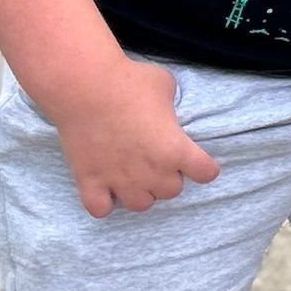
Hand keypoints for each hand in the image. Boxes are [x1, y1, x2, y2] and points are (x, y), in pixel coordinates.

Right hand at [42, 62, 221, 218]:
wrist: (84, 86)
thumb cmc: (129, 80)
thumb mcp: (165, 85)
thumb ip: (171, 107)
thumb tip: (163, 111)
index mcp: (175, 150)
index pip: (206, 173)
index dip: (203, 166)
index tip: (195, 159)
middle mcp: (152, 172)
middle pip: (172, 190)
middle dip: (167, 176)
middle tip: (155, 157)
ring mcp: (119, 180)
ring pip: (141, 204)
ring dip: (140, 191)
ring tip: (132, 174)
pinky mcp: (90, 181)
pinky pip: (100, 209)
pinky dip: (103, 201)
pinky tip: (103, 186)